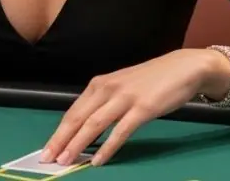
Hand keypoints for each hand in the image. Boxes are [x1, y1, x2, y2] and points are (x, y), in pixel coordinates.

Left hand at [41, 50, 226, 166]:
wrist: (183, 67)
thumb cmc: (151, 80)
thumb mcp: (122, 87)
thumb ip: (105, 103)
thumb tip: (85, 127)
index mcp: (100, 84)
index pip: (72, 111)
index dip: (58, 132)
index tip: (46, 149)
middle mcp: (108, 88)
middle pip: (77, 118)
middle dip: (60, 140)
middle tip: (48, 159)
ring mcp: (125, 97)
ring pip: (94, 124)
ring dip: (77, 145)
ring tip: (66, 162)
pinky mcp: (142, 108)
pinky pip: (120, 131)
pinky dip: (107, 147)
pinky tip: (98, 160)